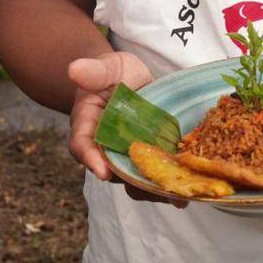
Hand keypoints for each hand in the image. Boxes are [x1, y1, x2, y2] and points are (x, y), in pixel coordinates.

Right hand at [67, 52, 183, 206]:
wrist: (132, 78)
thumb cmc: (114, 73)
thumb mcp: (108, 67)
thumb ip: (95, 71)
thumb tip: (74, 69)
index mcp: (87, 125)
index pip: (82, 145)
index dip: (90, 159)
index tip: (102, 171)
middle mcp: (105, 147)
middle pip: (112, 171)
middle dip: (131, 181)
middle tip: (150, 186)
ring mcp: (128, 155)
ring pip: (134, 179)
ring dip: (153, 188)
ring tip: (175, 195)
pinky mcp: (149, 157)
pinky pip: (154, 175)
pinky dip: (168, 184)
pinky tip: (188, 192)